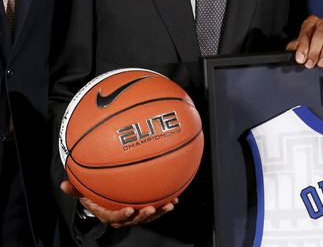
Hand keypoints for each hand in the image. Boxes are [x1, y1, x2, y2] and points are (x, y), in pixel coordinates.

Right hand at [60, 181, 175, 228]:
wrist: (104, 198)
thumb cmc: (93, 195)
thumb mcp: (82, 192)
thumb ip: (75, 190)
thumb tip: (63, 184)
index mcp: (108, 214)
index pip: (114, 218)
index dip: (122, 216)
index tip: (129, 210)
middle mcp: (123, 217)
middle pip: (134, 220)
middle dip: (143, 216)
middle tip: (151, 209)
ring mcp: (135, 214)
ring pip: (147, 216)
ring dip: (159, 212)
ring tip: (169, 205)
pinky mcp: (144, 208)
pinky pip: (156, 208)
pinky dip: (165, 204)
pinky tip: (176, 198)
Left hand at [287, 15, 322, 67]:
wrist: (320, 45)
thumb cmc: (309, 44)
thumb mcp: (299, 45)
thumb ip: (295, 48)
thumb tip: (294, 54)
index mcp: (311, 22)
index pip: (307, 31)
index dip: (303, 46)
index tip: (301, 58)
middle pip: (320, 33)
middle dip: (314, 50)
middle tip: (311, 63)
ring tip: (322, 63)